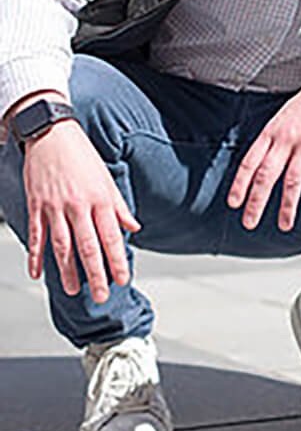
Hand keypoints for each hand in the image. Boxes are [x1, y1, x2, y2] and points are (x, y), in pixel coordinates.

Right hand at [22, 120, 138, 302]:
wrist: (53, 135)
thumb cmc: (83, 157)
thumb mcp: (107, 179)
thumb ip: (120, 207)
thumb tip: (134, 227)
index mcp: (100, 199)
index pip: (111, 236)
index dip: (117, 260)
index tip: (123, 279)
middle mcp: (78, 205)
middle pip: (88, 246)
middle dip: (96, 273)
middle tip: (101, 296)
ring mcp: (55, 207)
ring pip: (62, 245)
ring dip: (67, 271)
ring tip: (74, 290)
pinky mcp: (36, 205)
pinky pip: (36, 235)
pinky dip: (36, 256)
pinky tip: (38, 273)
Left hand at [227, 56, 300, 230]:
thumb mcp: (284, 117)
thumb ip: (272, 141)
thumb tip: (258, 166)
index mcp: (271, 132)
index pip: (250, 161)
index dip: (240, 184)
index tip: (233, 203)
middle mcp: (287, 138)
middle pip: (267, 174)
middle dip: (257, 201)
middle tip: (249, 222)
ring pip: (294, 179)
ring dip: (288, 206)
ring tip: (285, 225)